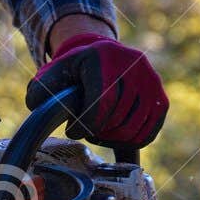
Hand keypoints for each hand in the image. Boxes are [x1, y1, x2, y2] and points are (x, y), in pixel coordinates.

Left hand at [27, 31, 168, 149]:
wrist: (101, 59)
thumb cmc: (71, 74)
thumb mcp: (50, 78)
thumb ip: (39, 95)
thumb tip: (42, 112)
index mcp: (103, 56)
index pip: (101, 102)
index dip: (85, 125)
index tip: (73, 131)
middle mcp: (133, 65)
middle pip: (118, 118)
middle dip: (97, 132)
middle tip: (84, 130)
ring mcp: (151, 81)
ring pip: (133, 129)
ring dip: (111, 139)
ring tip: (97, 132)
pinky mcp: (161, 98)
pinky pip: (148, 133)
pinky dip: (130, 142)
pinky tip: (113, 137)